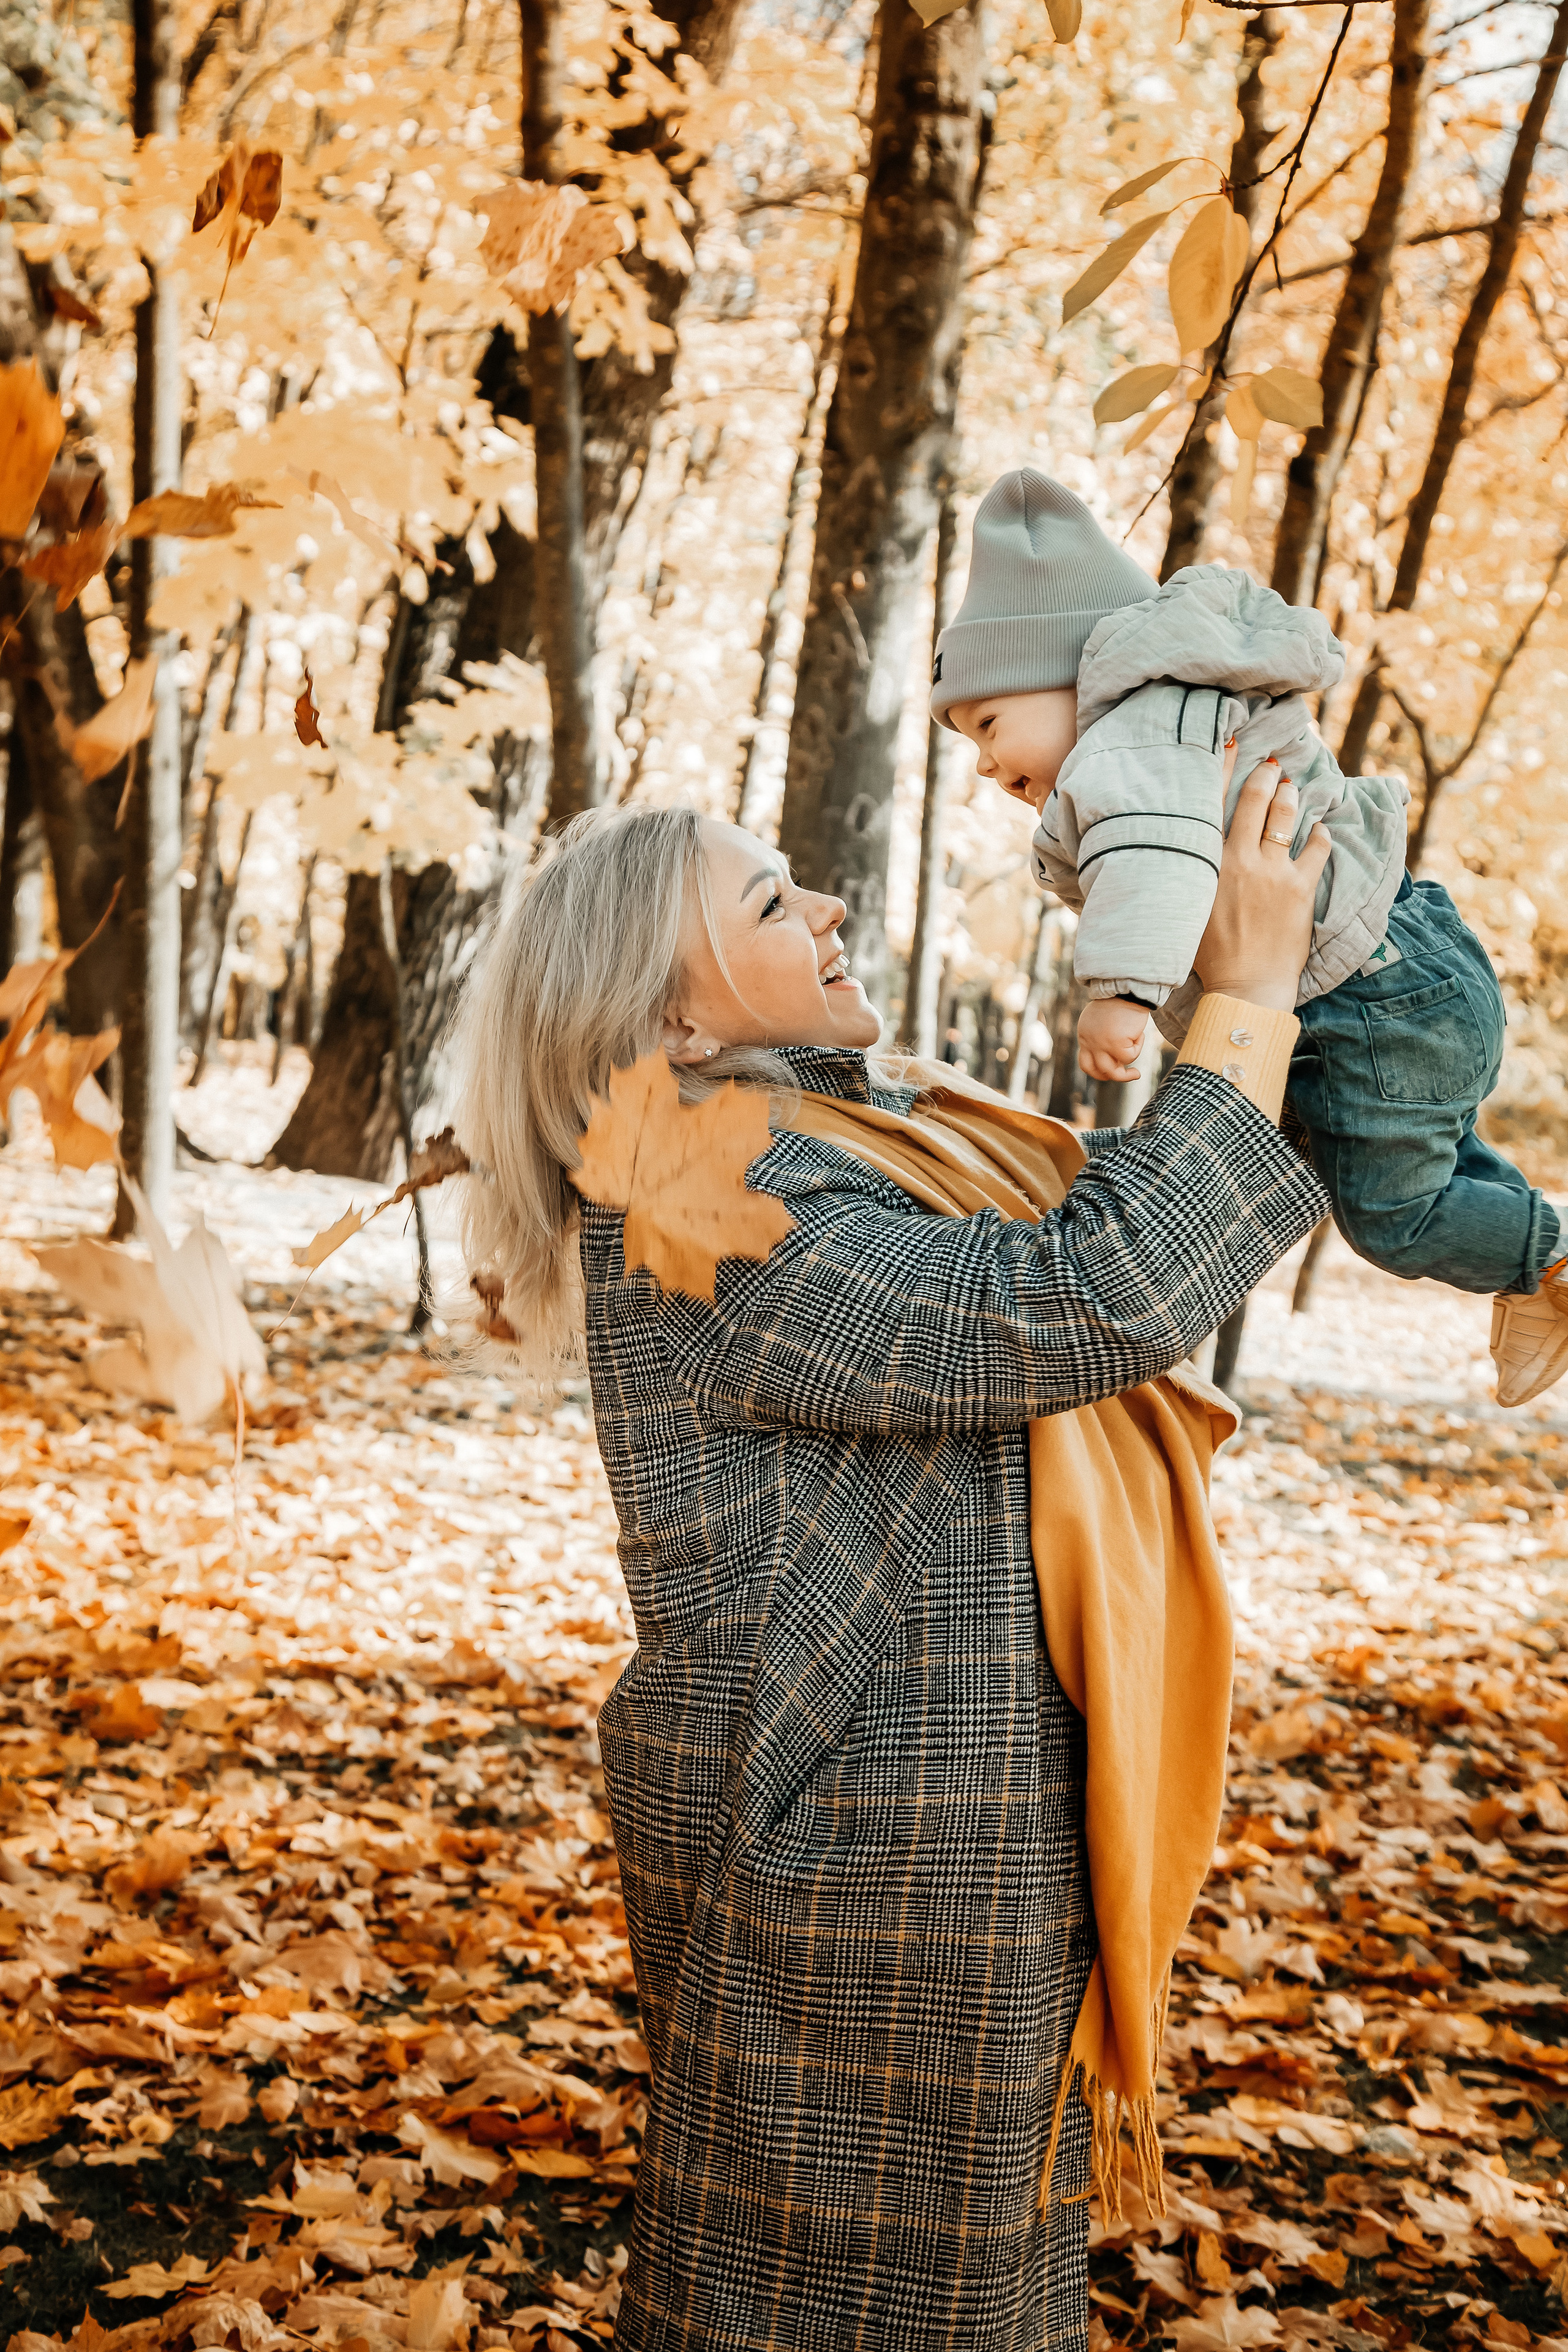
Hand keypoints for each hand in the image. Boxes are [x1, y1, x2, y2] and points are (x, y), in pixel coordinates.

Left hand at [1078, 996, 1149, 1083]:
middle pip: (1095, 1070)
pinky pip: (1129, 1057)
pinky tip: (1139, 1034)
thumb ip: (1104, 1040)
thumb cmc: (1121, 1002)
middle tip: (1124, 1077)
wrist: (1127, 987)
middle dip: (1110, 1078)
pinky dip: (1138, 1047)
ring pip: (1112, 1071)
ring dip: (1125, 1076)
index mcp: (1084, 1034)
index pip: (1085, 1062)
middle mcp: (1088, 1040)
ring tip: (1136, 1074)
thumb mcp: (1105, 1022)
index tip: (1112, 1071)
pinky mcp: (1114, 1043)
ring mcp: (1100, 1043)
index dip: (1098, 1071)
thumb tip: (1116, 1062)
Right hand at [1193, 759, 1331, 1011]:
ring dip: (1290, 799)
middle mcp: (1239, 861)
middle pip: (1254, 803)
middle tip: (1273, 767)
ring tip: (1293, 789)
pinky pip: (1315, 849)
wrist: (1245, 986)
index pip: (1214, 805)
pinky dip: (1319, 835)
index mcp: (1209, 864)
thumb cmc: (1210, 956)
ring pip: (1283, 818)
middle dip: (1265, 778)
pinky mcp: (1299, 889)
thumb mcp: (1189, 910)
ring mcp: (1272, 873)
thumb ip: (1193, 878)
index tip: (1233, 744)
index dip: (1224, 770)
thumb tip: (1185, 858)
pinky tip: (1320, 829)